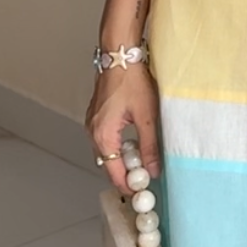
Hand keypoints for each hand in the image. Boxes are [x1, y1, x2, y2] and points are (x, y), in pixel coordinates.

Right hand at [85, 62, 160, 190]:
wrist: (120, 56)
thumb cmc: (131, 80)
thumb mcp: (146, 116)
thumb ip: (149, 146)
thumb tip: (153, 169)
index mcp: (103, 135)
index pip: (114, 172)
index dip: (128, 184)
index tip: (142, 191)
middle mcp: (93, 131)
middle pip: (108, 164)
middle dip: (125, 174)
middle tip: (144, 179)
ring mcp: (92, 123)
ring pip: (106, 152)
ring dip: (122, 160)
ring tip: (142, 161)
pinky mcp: (96, 117)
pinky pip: (105, 140)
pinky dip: (118, 147)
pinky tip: (133, 143)